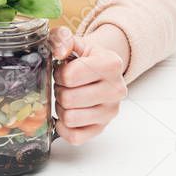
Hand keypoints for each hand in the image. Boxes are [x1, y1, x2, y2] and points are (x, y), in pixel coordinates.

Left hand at [50, 26, 127, 144]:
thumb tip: (60, 52)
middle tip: (65, 85)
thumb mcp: (74, 41)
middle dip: (59, 91)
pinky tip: (66, 114)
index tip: (63, 70)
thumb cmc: (83, 58)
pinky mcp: (102, 129)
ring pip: (69, 118)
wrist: (99, 71)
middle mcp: (116, 89)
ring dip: (61, 108)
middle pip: (68, 99)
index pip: (69, 76)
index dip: (59, 73)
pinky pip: (74, 137)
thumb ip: (62, 38)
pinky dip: (64, 127)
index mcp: (111, 64)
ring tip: (68, 98)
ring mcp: (110, 112)